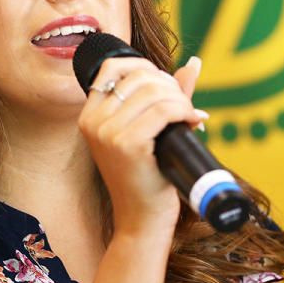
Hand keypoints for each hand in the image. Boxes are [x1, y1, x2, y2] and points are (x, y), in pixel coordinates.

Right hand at [77, 56, 204, 235]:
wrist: (142, 219)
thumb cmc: (147, 177)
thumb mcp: (149, 131)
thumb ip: (166, 96)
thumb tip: (193, 63)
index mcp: (90, 115)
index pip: (113, 66)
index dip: (145, 66)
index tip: (165, 85)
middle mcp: (93, 122)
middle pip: (139, 76)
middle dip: (169, 84)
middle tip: (183, 105)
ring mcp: (108, 133)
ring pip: (154, 91)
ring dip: (180, 99)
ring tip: (189, 116)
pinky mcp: (127, 145)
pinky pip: (164, 110)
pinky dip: (184, 110)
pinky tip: (192, 122)